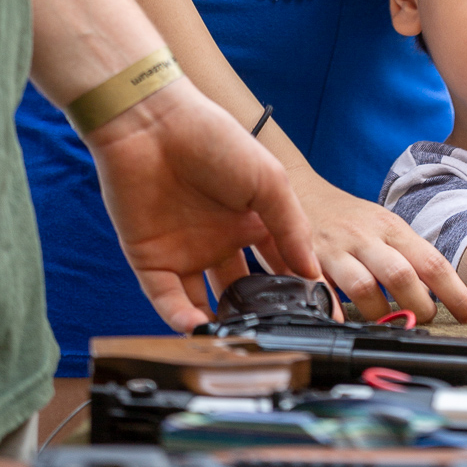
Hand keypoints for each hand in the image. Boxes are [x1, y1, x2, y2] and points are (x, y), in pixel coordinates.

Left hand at [86, 77, 320, 328]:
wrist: (153, 125)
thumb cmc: (216, 139)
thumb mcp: (268, 180)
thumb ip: (291, 227)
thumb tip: (314, 272)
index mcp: (251, 221)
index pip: (279, 266)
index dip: (296, 291)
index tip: (316, 317)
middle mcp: (220, 241)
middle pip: (243, 292)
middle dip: (257, 317)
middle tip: (272, 338)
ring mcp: (185, 253)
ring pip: (204, 304)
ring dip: (218, 325)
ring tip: (235, 341)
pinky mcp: (150, 260)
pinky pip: (166, 300)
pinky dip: (181, 319)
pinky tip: (199, 327)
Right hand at [288, 170, 466, 325]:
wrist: (302, 194)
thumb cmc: (351, 219)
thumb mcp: (385, 227)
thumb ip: (408, 257)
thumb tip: (439, 294)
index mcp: (392, 228)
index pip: (432, 262)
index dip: (455, 293)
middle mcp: (367, 238)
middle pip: (401, 275)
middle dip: (419, 306)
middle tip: (427, 320)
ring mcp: (337, 251)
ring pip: (364, 287)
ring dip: (380, 314)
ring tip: (388, 325)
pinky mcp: (308, 263)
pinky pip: (322, 293)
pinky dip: (335, 312)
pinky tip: (344, 323)